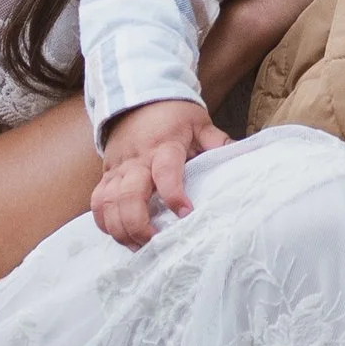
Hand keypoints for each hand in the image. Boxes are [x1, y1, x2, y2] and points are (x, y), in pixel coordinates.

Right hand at [92, 97, 226, 247]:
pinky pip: (98, 202)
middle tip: (156, 241)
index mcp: (164, 146)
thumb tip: (247, 156)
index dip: (173, 193)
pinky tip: (121, 236)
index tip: (185, 213)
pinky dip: (104, 222)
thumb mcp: (200, 124)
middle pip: (128, 194)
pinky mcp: (106, 175)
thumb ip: (219, 142)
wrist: (137, 98)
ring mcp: (117, 169)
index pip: (165, 170)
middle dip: (138, 223)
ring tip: (140, 247)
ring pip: (108, 203)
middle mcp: (137, 160)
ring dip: (121, 229)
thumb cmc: (173, 115)